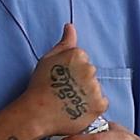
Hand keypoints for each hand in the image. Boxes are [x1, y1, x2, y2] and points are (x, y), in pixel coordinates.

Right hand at [16, 24, 106, 139]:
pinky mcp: (100, 104)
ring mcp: (95, 87)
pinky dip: (92, 106)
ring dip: (87, 94)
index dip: (71, 69)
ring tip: (70, 100)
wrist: (38, 112)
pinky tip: (78, 107)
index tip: (61, 77)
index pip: (83, 59)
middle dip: (81, 80)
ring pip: (96, 88)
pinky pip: (102, 102)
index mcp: (77, 55)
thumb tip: (71, 26)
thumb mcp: (49, 59)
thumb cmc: (40, 85)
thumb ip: (64, 43)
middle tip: (65, 90)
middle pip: (90, 73)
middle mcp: (89, 69)